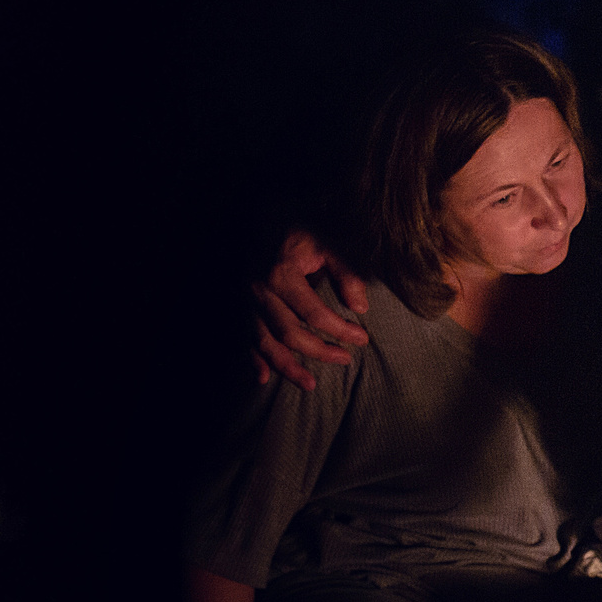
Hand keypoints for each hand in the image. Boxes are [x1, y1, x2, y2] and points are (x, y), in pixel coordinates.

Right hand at [251, 229, 370, 389]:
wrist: (255, 217)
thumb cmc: (295, 231)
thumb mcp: (325, 243)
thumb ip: (345, 273)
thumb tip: (361, 307)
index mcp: (282, 274)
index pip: (314, 313)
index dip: (340, 330)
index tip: (362, 339)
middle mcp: (260, 292)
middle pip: (289, 333)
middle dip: (318, 351)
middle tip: (345, 360)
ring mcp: (246, 301)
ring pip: (264, 343)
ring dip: (286, 367)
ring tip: (309, 384)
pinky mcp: (240, 306)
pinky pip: (244, 338)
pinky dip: (252, 360)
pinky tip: (264, 378)